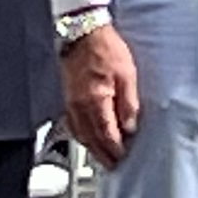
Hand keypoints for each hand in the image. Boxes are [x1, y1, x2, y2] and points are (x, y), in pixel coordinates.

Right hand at [64, 24, 140, 165]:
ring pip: (80, 134)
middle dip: (103, 154)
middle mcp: (80, 106)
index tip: (124, 157)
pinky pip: (73, 124)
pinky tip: (88, 137)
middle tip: (114, 165)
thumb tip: (130, 127)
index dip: (116, 150)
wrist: (84, 33)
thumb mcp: (127, 75)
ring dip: (92, 148)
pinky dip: (82, 135)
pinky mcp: (68, 98)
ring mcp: (71, 103)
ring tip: (103, 155)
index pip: (106, 135)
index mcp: (96, 102)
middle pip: (91, 140)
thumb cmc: (106, 49)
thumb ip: (129, 104)